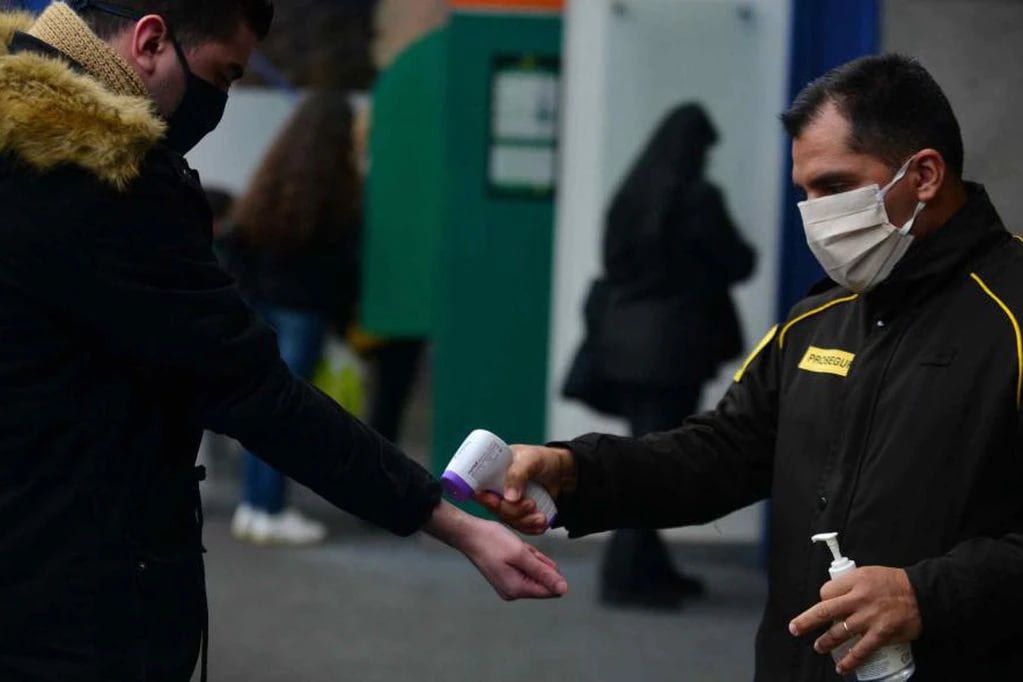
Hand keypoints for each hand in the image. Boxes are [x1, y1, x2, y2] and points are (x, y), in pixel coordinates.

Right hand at [424, 501, 568, 599]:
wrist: (468, 533)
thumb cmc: (492, 541)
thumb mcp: (521, 554)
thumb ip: (543, 572)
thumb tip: (563, 589)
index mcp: (517, 589)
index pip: (550, 590)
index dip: (550, 571)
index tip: (535, 556)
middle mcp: (513, 592)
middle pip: (542, 580)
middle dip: (538, 562)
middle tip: (522, 550)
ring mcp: (507, 585)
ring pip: (533, 572)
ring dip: (530, 557)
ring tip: (515, 547)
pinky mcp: (504, 577)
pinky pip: (524, 568)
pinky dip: (523, 557)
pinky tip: (513, 548)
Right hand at [474, 444, 575, 534]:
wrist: (563, 472)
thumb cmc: (543, 459)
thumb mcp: (531, 459)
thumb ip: (518, 474)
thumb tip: (509, 497)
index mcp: (493, 472)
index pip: (479, 488)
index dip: (484, 498)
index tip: (495, 502)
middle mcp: (498, 489)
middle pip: (495, 509)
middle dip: (513, 512)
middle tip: (530, 504)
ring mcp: (509, 503)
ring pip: (508, 520)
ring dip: (525, 521)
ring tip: (540, 516)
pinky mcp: (520, 514)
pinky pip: (520, 526)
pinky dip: (530, 528)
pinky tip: (540, 524)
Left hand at [789, 566, 921, 675]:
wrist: (923, 594)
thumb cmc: (895, 583)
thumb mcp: (869, 573)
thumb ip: (851, 584)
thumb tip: (834, 595)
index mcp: (854, 581)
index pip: (827, 591)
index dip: (822, 599)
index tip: (823, 605)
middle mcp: (858, 599)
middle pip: (825, 610)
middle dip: (806, 621)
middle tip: (794, 628)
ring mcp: (868, 618)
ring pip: (840, 632)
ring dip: (826, 642)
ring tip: (819, 647)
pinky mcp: (881, 633)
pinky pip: (861, 650)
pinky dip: (850, 661)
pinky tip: (842, 667)